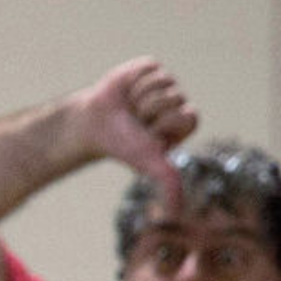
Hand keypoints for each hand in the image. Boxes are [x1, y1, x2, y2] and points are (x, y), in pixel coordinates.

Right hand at [79, 57, 198, 212]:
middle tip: (136, 120)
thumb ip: (168, 184)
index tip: (147, 134)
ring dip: (139, 97)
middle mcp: (177, 103)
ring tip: (129, 107)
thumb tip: (176, 214)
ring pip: (163, 81)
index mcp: (183, 124)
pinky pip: (150, 67)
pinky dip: (133, 80)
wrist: (92, 125)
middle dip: (149, 110)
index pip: (187, 115)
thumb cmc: (121, 145)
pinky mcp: (149, 68)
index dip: (163, 124)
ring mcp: (164, 84)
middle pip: (174, 97)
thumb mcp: (149, 163)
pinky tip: (125, 92)